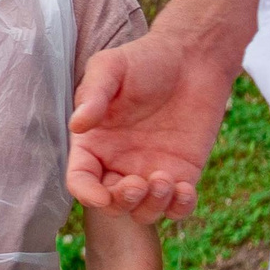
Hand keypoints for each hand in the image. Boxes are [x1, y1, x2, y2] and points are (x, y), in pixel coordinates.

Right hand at [66, 33, 230, 222]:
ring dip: (152, 206)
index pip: (81, 179)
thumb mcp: (111, 68)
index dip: (87, 193)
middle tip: (139, 182)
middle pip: (111, 203)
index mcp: (94, 143)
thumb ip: (93, 95)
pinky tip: (186, 188)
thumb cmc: (146, 59)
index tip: (102, 195)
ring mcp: (150, 171)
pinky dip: (180, 208)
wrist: (193, 57)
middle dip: (123, 202)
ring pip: (143, 212)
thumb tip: (76, 125)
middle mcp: (118, 162)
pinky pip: (177, 208)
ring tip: (165, 180)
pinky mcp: (182, 174)